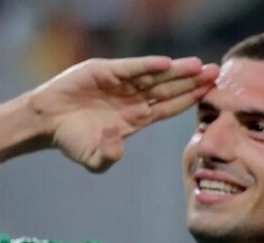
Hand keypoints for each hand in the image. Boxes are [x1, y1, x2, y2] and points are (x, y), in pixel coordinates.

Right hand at [29, 55, 217, 171]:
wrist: (46, 123)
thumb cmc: (73, 141)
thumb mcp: (93, 158)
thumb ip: (107, 157)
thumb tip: (117, 149)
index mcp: (137, 118)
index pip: (170, 108)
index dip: (190, 100)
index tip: (211, 95)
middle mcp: (133, 99)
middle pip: (170, 89)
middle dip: (193, 82)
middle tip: (217, 73)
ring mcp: (120, 84)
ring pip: (155, 76)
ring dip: (177, 71)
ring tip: (200, 66)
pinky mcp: (104, 72)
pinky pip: (130, 68)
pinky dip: (147, 66)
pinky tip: (167, 63)